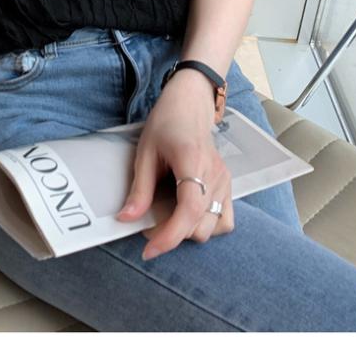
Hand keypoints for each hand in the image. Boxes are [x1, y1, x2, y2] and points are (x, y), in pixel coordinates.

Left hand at [115, 69, 234, 258]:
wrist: (190, 105)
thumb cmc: (166, 123)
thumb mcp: (145, 152)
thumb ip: (139, 188)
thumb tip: (126, 219)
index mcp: (192, 161)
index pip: (189, 211)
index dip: (169, 236)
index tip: (148, 249)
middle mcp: (215, 174)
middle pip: (200, 226)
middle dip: (172, 233)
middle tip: (148, 221)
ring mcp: (225, 180)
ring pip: (213, 228)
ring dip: (189, 231)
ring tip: (168, 216)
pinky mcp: (228, 185)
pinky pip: (225, 220)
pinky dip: (206, 226)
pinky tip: (187, 214)